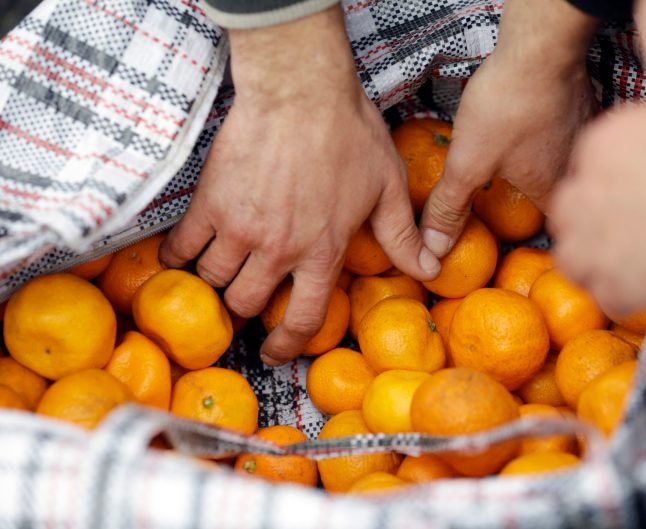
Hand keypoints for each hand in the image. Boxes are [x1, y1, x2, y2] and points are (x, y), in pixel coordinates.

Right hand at [159, 7, 438, 365]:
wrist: (300, 90)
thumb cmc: (349, 133)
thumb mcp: (388, 186)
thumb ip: (402, 235)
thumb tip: (430, 268)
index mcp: (322, 252)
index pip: (304, 318)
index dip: (288, 344)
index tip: (276, 354)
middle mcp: (278, 251)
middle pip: (247, 303)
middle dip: (245, 309)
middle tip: (244, 298)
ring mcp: (240, 228)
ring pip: (214, 280)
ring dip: (214, 282)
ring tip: (217, 272)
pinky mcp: (210, 203)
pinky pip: (182, 248)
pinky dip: (178, 258)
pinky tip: (182, 255)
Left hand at [419, 0, 597, 256]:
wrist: (540, 47)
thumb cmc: (507, 106)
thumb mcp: (468, 163)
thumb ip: (451, 207)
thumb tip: (434, 248)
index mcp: (552, 189)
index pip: (554, 231)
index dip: (542, 242)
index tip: (527, 247)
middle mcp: (577, 167)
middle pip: (562, 197)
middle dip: (542, 204)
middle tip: (519, 206)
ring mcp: (585, 134)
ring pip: (568, 165)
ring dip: (550, 170)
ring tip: (522, 169)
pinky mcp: (584, 107)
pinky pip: (571, 135)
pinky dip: (554, 140)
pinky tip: (533, 131)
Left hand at [550, 96, 645, 312]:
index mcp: (606, 140)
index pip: (589, 163)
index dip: (610, 182)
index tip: (633, 192)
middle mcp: (588, 189)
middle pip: (569, 209)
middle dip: (590, 222)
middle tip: (624, 231)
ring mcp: (595, 239)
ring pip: (571, 256)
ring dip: (593, 263)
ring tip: (626, 267)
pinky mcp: (614, 282)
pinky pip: (605, 295)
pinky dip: (623, 297)